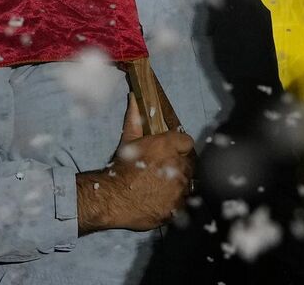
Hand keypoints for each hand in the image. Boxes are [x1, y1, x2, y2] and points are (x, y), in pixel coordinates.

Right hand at [76, 97, 194, 233]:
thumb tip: (134, 99)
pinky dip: (176, 200)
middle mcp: (178, 165)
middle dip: (179, 165)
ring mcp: (180, 187)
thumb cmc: (121, 168)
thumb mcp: (128, 141)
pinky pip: (184, 201)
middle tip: (163, 171)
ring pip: (188, 182)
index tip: (170, 152)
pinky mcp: (178, 205)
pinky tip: (162, 199)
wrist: (114, 198)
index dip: (179, 146)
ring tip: (161, 187)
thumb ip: (135, 119)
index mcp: (168, 146)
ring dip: (178, 183)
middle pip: (189, 163)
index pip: (187, 142)